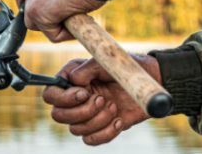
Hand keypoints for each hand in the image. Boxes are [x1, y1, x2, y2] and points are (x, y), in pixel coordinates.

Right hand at [43, 54, 160, 145]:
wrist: (150, 82)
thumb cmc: (126, 68)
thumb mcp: (106, 61)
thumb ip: (88, 69)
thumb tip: (74, 81)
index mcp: (70, 79)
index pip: (50, 94)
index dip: (63, 98)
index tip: (84, 93)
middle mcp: (74, 98)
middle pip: (59, 115)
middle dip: (82, 111)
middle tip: (103, 99)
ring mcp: (86, 114)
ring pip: (76, 129)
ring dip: (97, 120)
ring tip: (114, 106)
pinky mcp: (99, 127)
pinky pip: (90, 140)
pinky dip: (105, 134)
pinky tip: (119, 121)